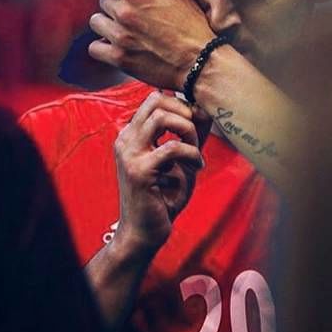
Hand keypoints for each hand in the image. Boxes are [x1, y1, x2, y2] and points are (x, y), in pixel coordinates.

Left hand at [88, 0, 215, 90]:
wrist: (199, 60)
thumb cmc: (192, 25)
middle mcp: (125, 12)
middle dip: (116, 3)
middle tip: (135, 13)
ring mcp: (120, 36)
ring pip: (96, 21)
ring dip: (108, 24)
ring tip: (126, 30)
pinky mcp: (119, 58)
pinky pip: (94, 47)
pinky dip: (103, 46)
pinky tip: (117, 45)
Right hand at [113, 91, 210, 254]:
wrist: (144, 232)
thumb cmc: (163, 196)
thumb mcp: (180, 160)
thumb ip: (189, 136)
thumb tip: (205, 110)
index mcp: (132, 134)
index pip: (154, 98)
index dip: (181, 105)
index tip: (197, 123)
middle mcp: (126, 139)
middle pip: (156, 100)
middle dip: (185, 112)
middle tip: (197, 134)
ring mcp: (130, 153)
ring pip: (162, 118)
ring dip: (188, 130)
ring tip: (195, 150)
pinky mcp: (139, 170)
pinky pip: (172, 148)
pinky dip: (191, 154)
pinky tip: (197, 166)